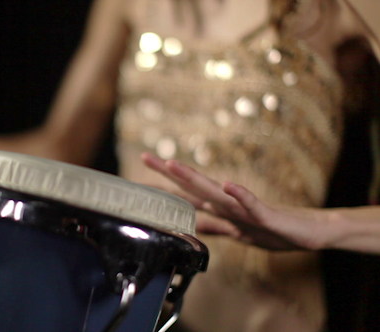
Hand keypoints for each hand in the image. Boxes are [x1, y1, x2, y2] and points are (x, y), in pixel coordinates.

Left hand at [141, 153, 331, 250]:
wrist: (313, 231)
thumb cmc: (276, 230)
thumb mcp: (238, 232)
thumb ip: (215, 227)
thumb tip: (191, 226)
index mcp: (222, 210)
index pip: (186, 198)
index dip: (163, 189)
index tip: (138, 179)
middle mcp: (229, 205)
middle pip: (193, 188)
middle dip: (168, 174)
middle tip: (145, 157)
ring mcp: (246, 209)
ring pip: (216, 193)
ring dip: (194, 178)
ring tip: (173, 165)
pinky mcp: (267, 217)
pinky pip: (252, 206)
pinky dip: (240, 195)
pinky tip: (228, 185)